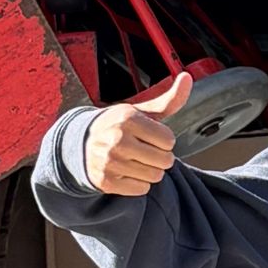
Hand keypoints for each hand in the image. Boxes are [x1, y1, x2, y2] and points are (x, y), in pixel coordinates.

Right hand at [83, 70, 192, 194]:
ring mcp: (111, 162)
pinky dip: (138, 184)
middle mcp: (118, 140)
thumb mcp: (140, 111)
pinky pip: (141, 189)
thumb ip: (168, 100)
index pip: (169, 140)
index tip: (149, 137)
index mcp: (128, 119)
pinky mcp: (106, 181)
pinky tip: (126, 172)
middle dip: (160, 157)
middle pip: (165, 160)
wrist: (80, 144)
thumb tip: (187, 77)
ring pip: (155, 177)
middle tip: (144, 151)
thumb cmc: (117, 126)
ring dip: (150, 171)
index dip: (163, 140)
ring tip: (136, 161)